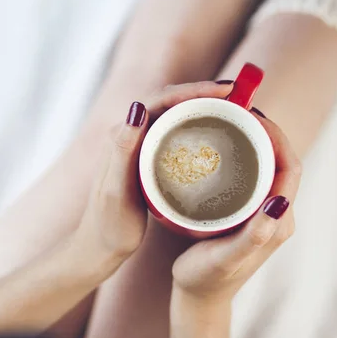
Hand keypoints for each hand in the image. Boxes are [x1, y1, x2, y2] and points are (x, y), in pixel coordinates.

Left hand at [75, 81, 233, 267]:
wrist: (99, 247)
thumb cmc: (108, 225)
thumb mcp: (116, 191)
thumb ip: (122, 151)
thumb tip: (136, 108)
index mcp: (121, 136)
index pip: (159, 100)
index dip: (191, 90)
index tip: (224, 90)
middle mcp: (129, 136)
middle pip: (169, 104)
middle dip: (202, 94)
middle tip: (237, 96)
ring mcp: (139, 148)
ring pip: (174, 118)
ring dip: (202, 109)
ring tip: (235, 110)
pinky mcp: (148, 161)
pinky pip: (176, 136)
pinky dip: (198, 130)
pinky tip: (218, 137)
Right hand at [172, 113, 301, 302]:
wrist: (198, 297)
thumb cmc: (208, 279)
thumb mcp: (227, 259)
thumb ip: (253, 236)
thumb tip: (277, 202)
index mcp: (279, 221)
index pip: (290, 167)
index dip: (276, 136)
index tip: (251, 114)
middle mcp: (275, 213)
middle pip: (279, 160)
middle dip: (263, 131)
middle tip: (235, 110)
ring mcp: (260, 212)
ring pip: (263, 165)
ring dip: (251, 140)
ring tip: (226, 120)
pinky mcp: (245, 212)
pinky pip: (249, 175)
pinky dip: (239, 155)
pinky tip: (217, 147)